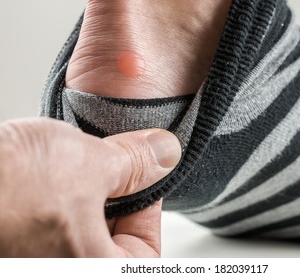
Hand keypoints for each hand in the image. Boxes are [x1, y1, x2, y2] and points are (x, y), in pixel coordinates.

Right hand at [0, 118, 181, 256]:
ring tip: (76, 169)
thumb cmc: (5, 186)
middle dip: (117, 198)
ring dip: (86, 195)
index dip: (150, 206)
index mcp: (92, 272)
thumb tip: (163, 153)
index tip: (146, 175)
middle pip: (113, 240)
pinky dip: (62, 200)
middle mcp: (63, 272)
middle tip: (113, 166)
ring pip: (82, 230)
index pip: (145, 252)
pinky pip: (54, 227)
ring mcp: (37, 259)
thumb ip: (135, 163)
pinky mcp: (17, 245)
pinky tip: (53, 177)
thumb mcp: (87, 165)